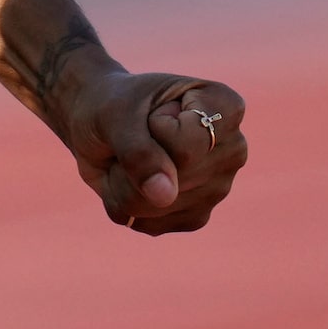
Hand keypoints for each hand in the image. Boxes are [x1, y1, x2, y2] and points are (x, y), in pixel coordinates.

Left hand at [53, 65, 250, 235]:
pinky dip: (125, 205)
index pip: (192, 144)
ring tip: (128, 157)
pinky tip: (129, 180)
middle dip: (136, 162)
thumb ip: (139, 151)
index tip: (152, 109)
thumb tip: (165, 197)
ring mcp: (217, 188)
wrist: (96, 121)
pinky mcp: (195, 217)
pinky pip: (152, 224)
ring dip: (125, 185)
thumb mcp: (117, 114)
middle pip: (178, 178)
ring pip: (160, 206)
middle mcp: (231, 150)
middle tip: (132, 134)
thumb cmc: (112, 105)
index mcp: (225, 109)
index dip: (155, 128)